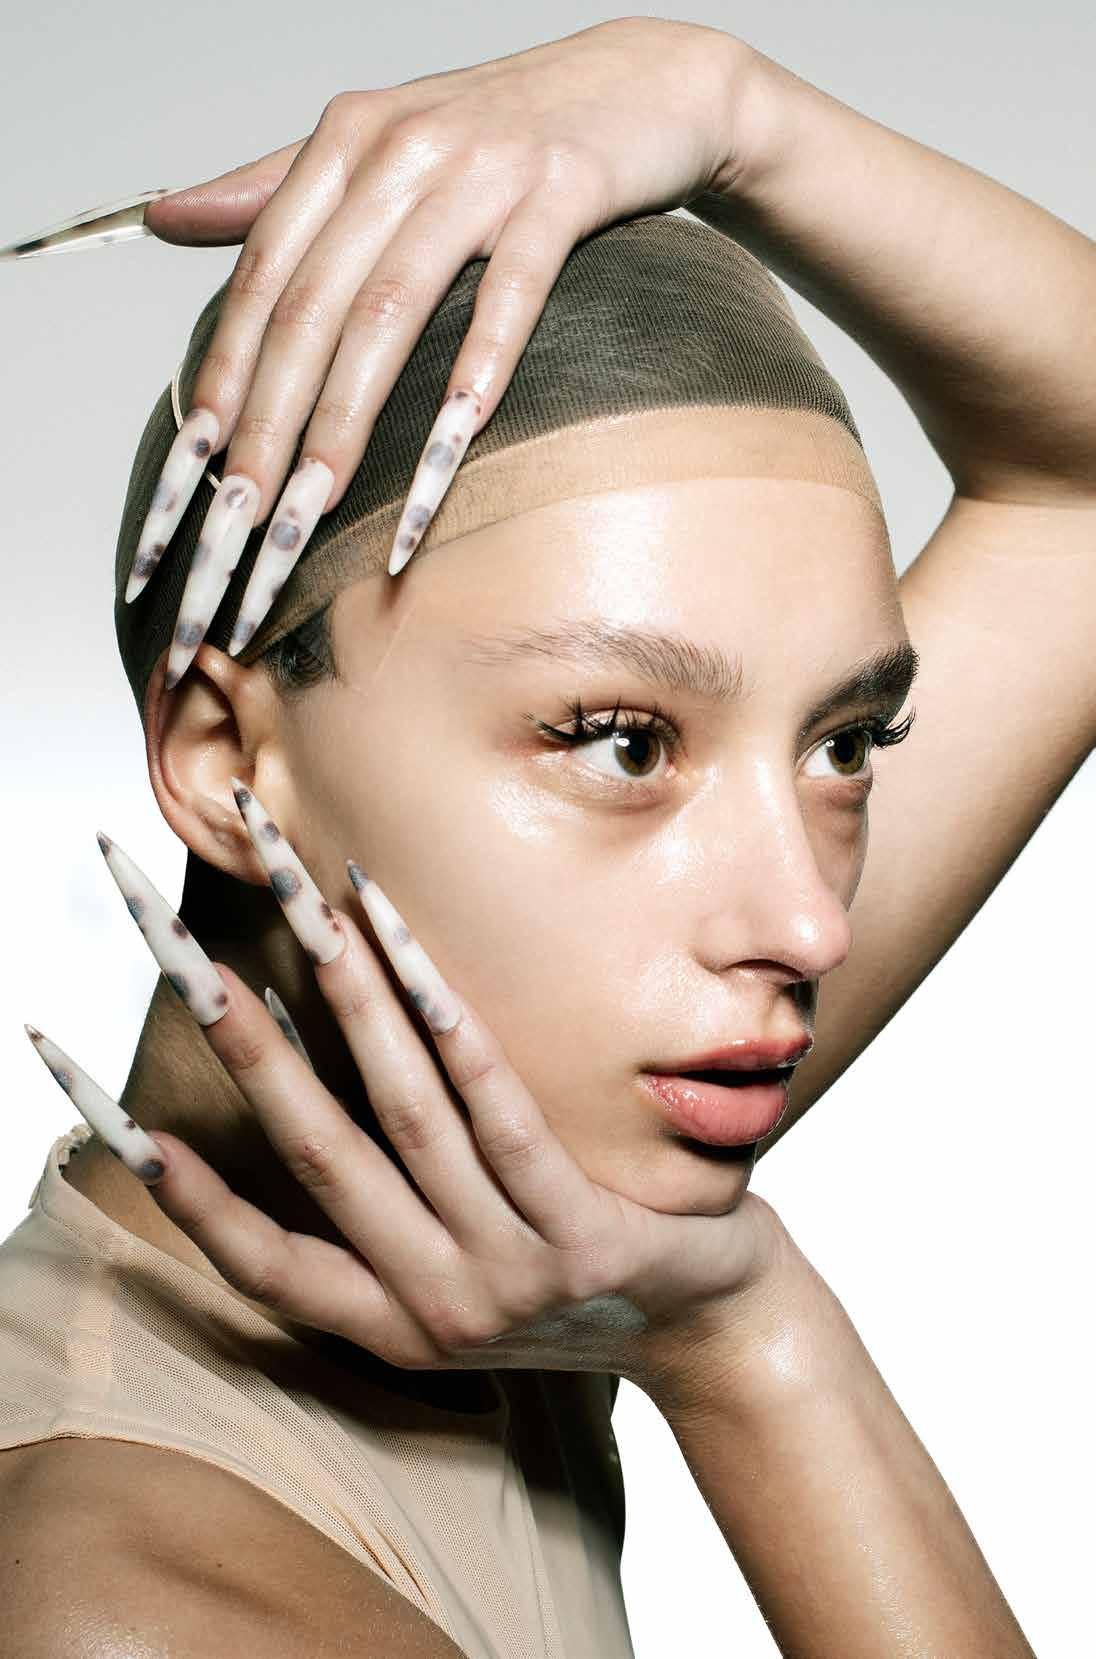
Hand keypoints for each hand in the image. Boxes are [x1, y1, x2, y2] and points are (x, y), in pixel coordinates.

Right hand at [29, 783, 790, 1406]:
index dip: (171, 1179)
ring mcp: (508, 1273)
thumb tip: (304, 1094)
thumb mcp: (464, 1278)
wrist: (717, 1336)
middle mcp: (432, 1305)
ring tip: (293, 897)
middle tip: (173, 939)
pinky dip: (442, 1021)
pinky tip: (402, 943)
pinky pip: (497, 1108)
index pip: (250, 1252)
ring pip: (400, 1114)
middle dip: (235, 1037)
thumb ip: (386, 1223)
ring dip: (340, 994)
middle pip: (311, 1152)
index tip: (94, 1092)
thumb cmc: (572, 1285)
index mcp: (387, 1323)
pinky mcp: (582, 1234)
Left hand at [129, 16, 757, 682]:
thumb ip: (274, 187)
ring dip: (349, 415)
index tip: (197, 461)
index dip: (225, 368)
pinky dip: (478, 368)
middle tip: (247, 510)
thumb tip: (166, 219)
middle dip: (272, 417)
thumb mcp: (381, 144)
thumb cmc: (505, 132)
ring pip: (392, 307)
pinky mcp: (561, 191)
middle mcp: (401, 148)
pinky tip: (452, 440)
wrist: (645, 82)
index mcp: (346, 141)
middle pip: (313, 302)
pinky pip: (511, 294)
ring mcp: (482, 168)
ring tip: (320, 502)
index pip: (264, 272)